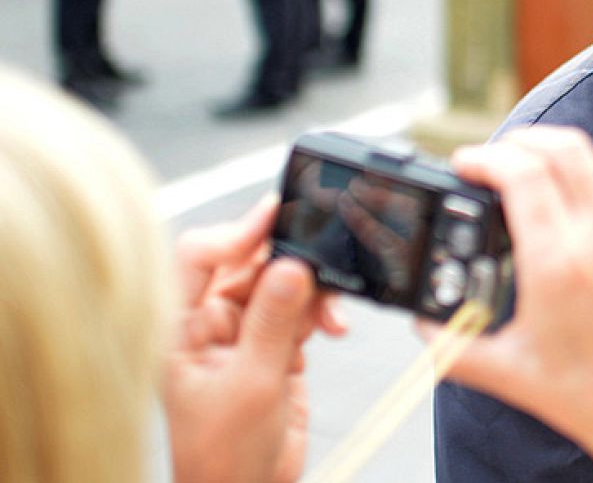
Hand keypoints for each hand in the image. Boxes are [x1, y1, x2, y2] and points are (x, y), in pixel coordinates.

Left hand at [162, 197, 346, 482]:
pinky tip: (333, 327)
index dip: (237, 230)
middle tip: (324, 254)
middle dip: (288, 260)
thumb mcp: (252, 384)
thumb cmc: (221, 457)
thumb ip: (272, 321)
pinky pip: (298, 311)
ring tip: (330, 313)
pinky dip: (320, 313)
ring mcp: (240, 336)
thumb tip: (290, 265)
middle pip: (247, 263)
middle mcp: (207, 325)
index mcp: (179, 327)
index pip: (198, 256)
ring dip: (311, 291)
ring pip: (279, 284)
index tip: (279, 215)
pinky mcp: (271, 350)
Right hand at [437, 127, 592, 482]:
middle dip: (517, 140)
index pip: (524, 172)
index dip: (486, 156)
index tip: (465, 164)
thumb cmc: (592, 400)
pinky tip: (553, 210)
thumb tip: (423, 323)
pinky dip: (573, 182)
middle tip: (488, 160)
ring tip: (517, 174)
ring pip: (589, 164)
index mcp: (560, 265)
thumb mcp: (507, 374)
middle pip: (561, 148)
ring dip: (548, 154)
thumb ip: (451, 345)